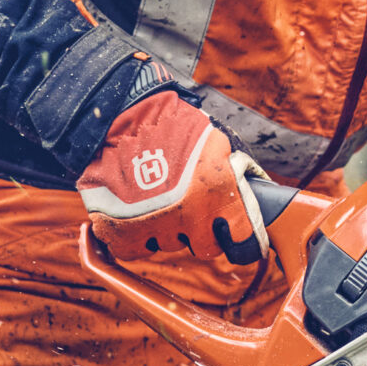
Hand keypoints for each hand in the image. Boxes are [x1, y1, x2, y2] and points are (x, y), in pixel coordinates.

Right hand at [76, 91, 271, 307]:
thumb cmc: (170, 125)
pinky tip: (133, 213)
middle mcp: (192, 217)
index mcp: (221, 195)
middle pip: (205, 247)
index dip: (237, 238)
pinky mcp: (121, 233)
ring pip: (168, 245)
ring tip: (155, 201)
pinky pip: (136, 249)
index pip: (242, 242)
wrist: (118, 116)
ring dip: (166, 229)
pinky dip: (134, 236)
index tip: (231, 232)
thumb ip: (230, 174)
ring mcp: (156, 227)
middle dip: (199, 231)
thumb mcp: (214, 144)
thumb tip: (248, 191)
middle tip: (187, 208)